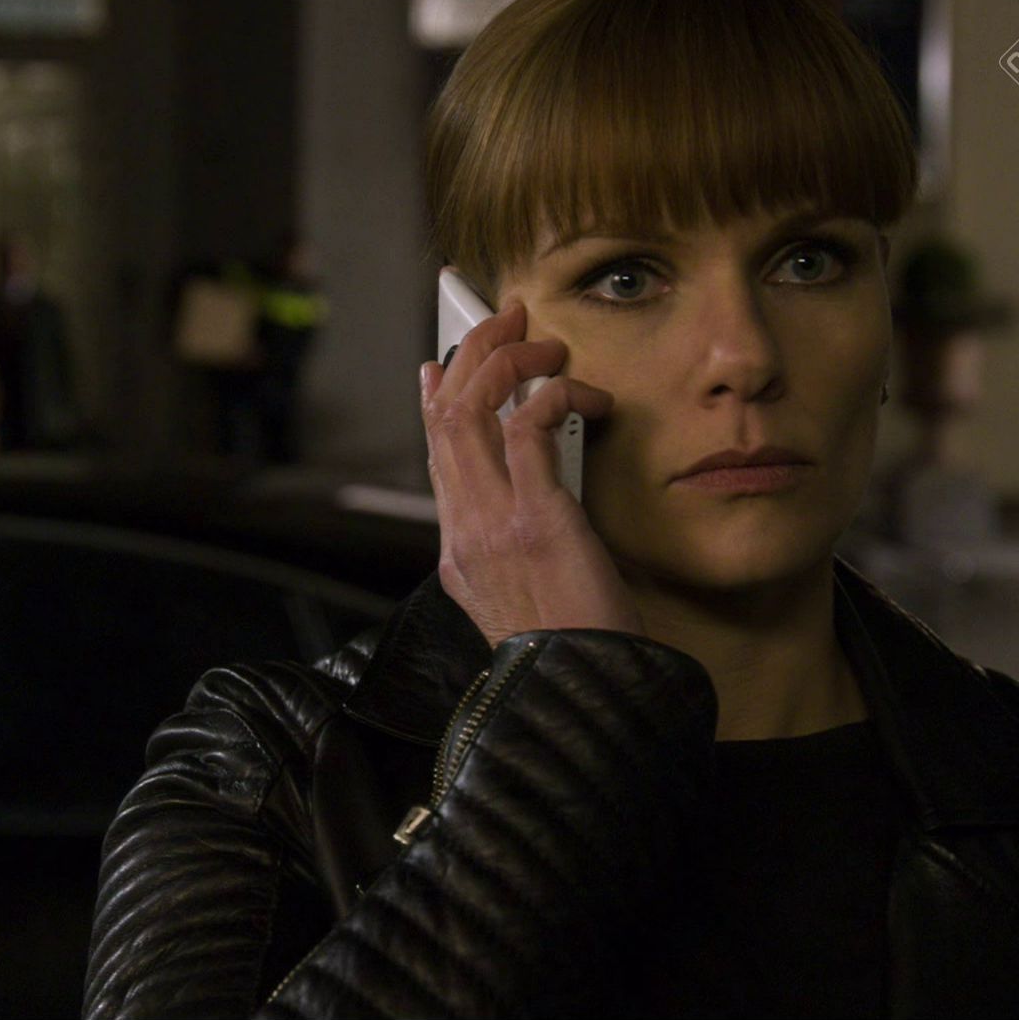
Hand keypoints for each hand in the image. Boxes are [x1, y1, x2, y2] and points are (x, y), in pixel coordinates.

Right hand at [420, 301, 645, 648]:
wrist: (580, 700)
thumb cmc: (575, 658)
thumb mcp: (531, 602)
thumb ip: (520, 550)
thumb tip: (540, 503)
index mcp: (459, 554)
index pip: (435, 456)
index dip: (436, 400)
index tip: (442, 365)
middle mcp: (465, 533)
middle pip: (443, 419)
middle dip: (470, 356)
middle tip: (503, 319)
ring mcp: (493, 525)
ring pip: (470, 412)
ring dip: (506, 361)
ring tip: (543, 343)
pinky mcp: (536, 520)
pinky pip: (528, 428)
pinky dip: (553, 395)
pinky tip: (582, 394)